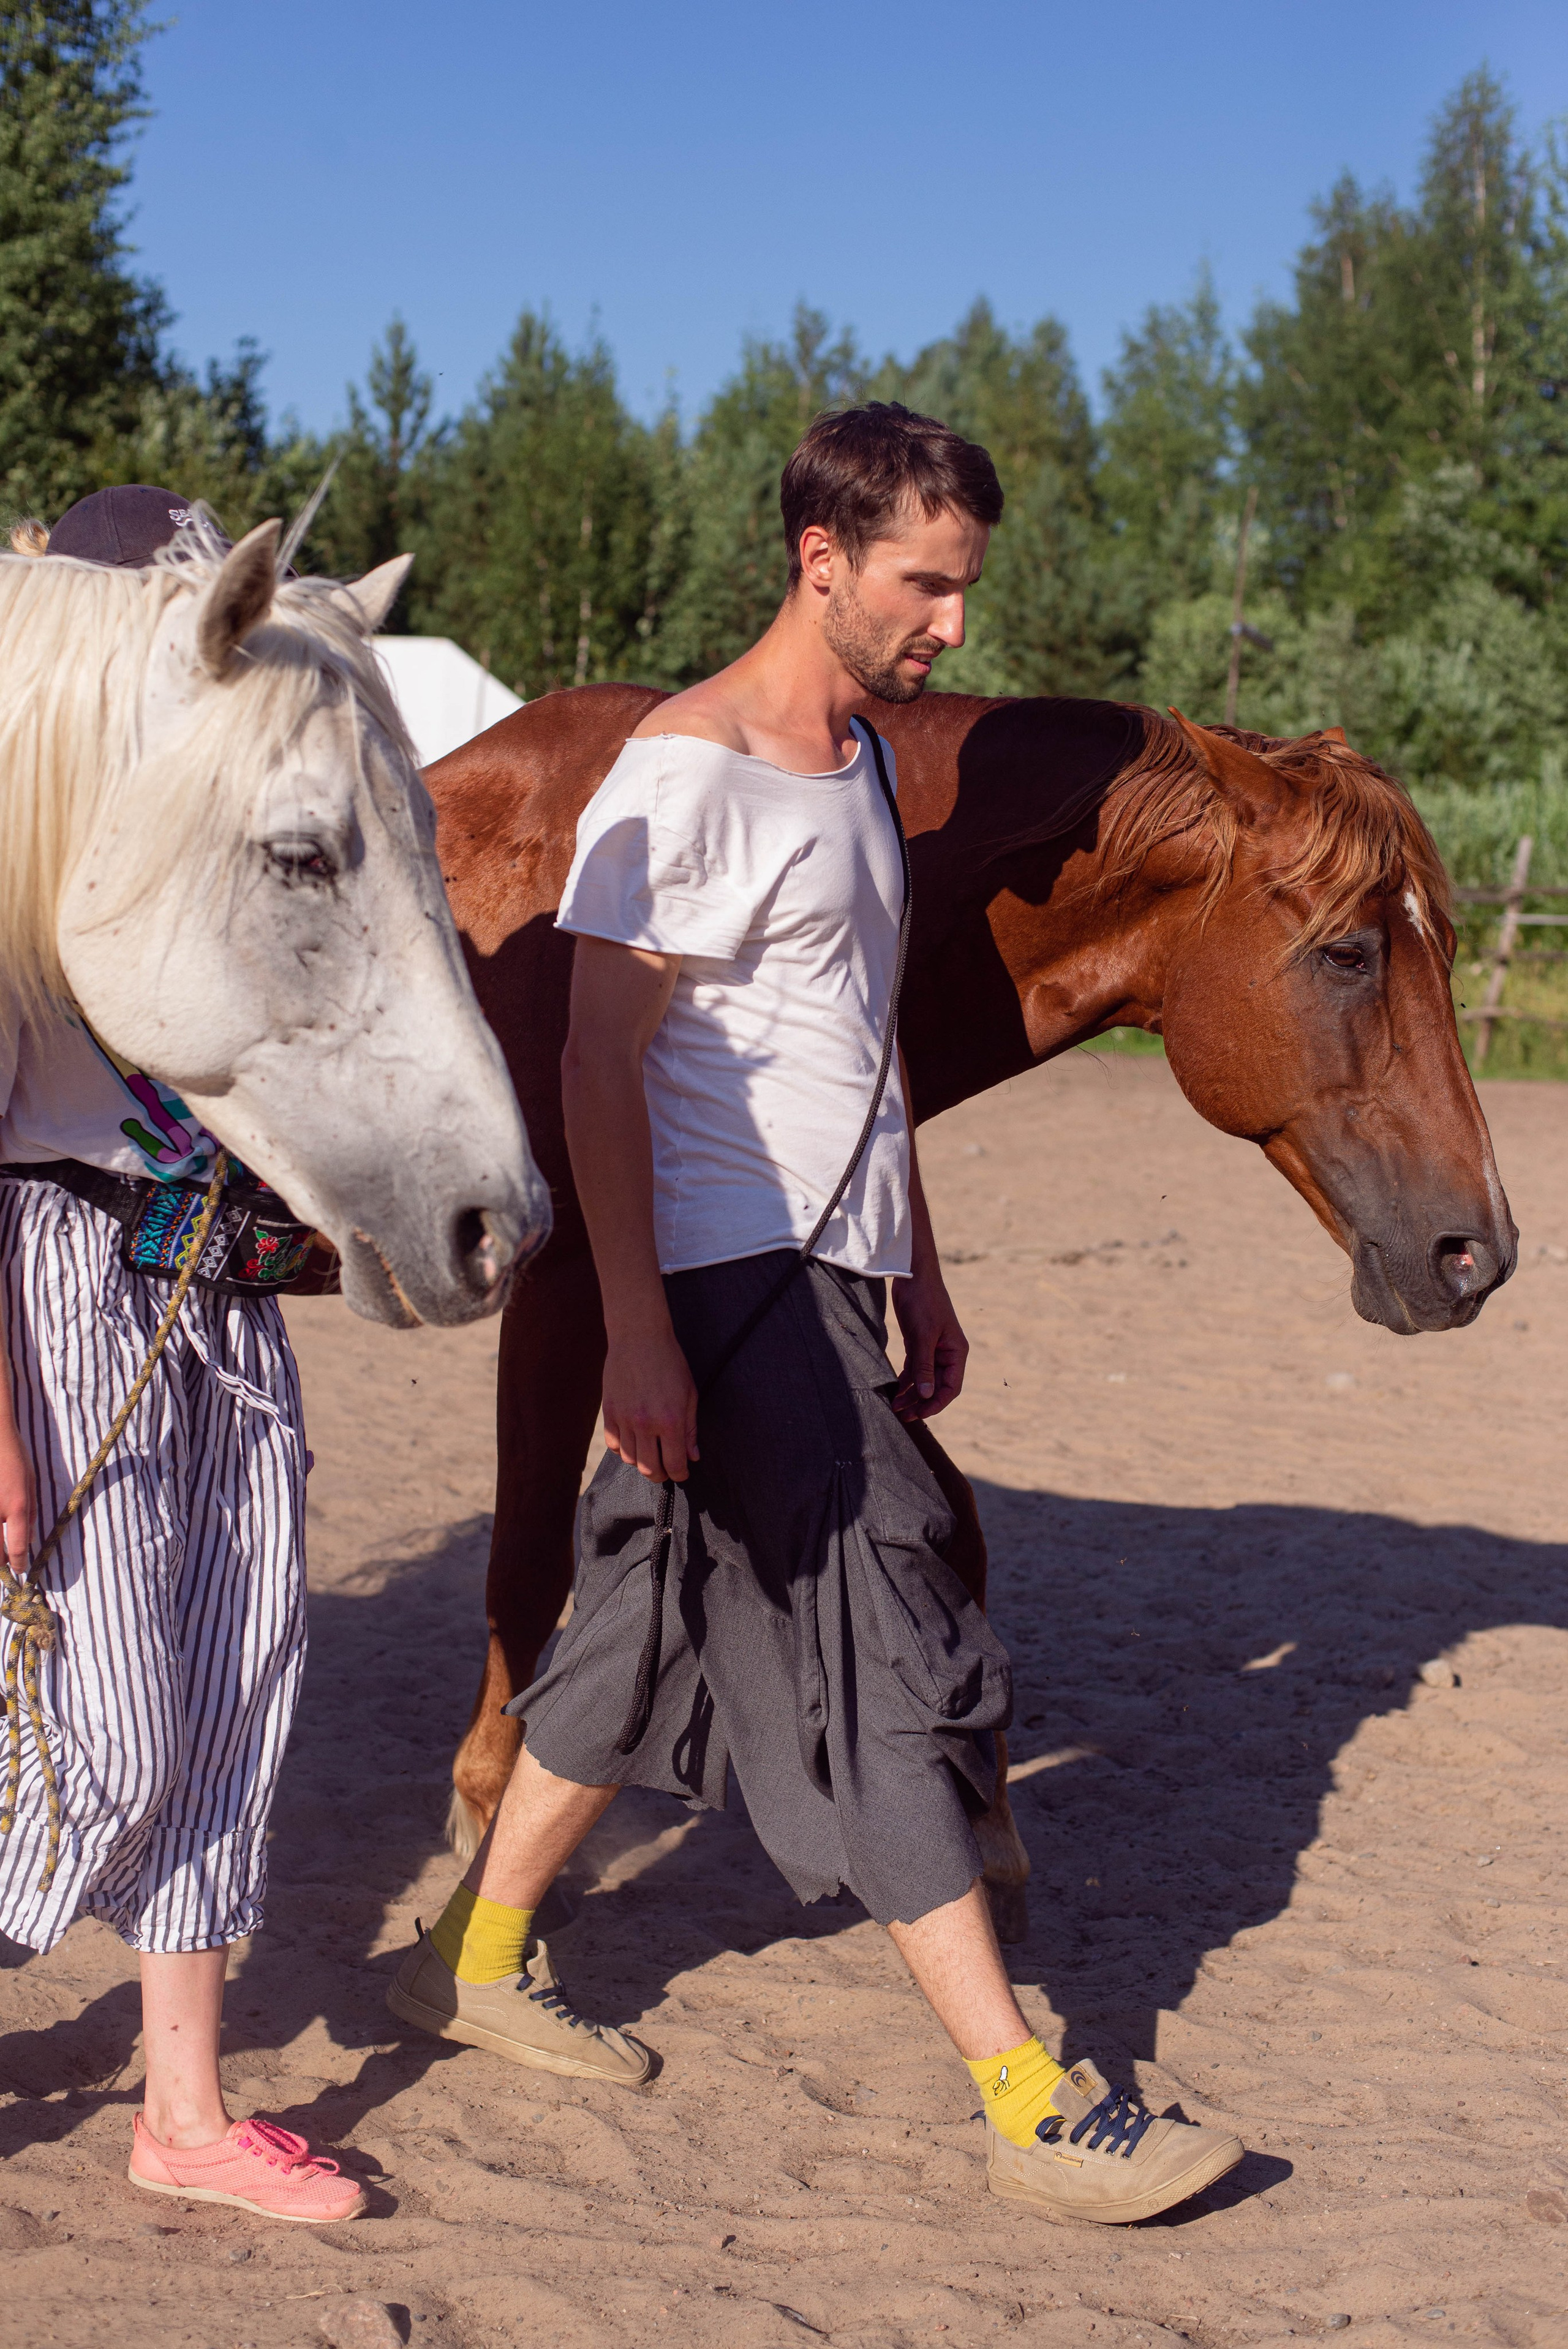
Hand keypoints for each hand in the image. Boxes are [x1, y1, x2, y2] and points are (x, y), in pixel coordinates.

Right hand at [0, 1414, 35, 1569]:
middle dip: (1, 1563)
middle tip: (6, 1563)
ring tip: (0, 1550)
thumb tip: (29, 1537)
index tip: (21, 1569)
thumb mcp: (30, 1482)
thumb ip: (30, 1512)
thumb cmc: (12, 1456)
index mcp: (17, 1506)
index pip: (18, 1548)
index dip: (20, 1564)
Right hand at [602, 1324, 699, 1481]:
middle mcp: (646, 1424)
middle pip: (649, 1468)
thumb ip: (690, 1429)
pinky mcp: (609, 1412)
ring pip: (630, 1459)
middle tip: (665, 1471)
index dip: (680, 1474)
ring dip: (641, 1462)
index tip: (682, 1473)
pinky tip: (632, 1443)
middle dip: (660, 1475)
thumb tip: (692, 1456)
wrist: (639, 1337)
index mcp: (671, 1420)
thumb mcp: (689, 1394)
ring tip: (650, 1455)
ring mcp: (624, 1419)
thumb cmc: (670, 1363)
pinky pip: (613, 1444)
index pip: (674, 1464)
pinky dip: (623, 1449)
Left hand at [890, 1266, 967, 1420]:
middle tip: (904, 1417)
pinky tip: (896, 1391)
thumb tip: (925, 1396)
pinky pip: (914, 1368)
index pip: (951, 1387)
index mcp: (956, 1352)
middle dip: (921, 1402)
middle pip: (937, 1386)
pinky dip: (906, 1380)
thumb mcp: (922, 1336)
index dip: (937, 1403)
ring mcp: (933, 1349)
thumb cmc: (923, 1302)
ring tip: (896, 1408)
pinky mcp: (918, 1343)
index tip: (920, 1414)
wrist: (912, 1276)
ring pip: (924, 1379)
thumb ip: (924, 1367)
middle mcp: (947, 1353)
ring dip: (911, 1394)